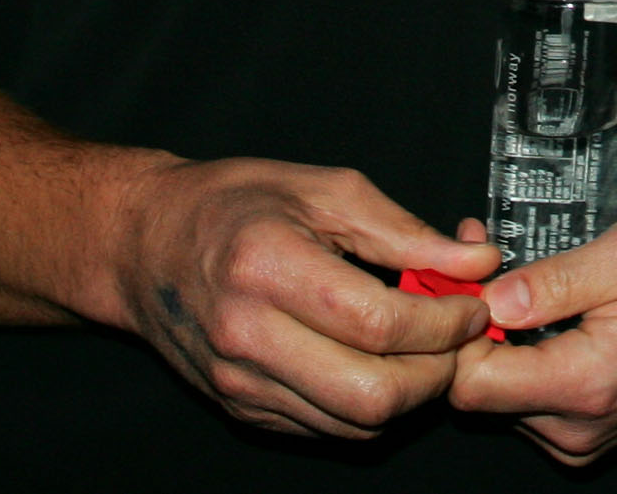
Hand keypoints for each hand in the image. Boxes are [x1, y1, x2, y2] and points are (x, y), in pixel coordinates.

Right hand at [110, 156, 501, 440]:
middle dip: (438, 372)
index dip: (445, 322)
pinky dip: (368, 404)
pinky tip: (379, 361)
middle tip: (457, 337)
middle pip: (372, 395)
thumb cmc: (230, 204)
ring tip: (425, 349)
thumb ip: (404, 233)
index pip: (380, 324)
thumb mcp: (325, 190)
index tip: (472, 305)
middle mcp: (248, 335)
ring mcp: (240, 381)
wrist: (142, 244)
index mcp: (269, 268)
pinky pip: (326, 426)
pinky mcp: (241, 406)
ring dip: (410, 394)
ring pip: (354, 423)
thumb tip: (474, 263)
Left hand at [447, 213, 616, 467]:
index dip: (459, 328)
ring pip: (503, 398)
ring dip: (503, 342)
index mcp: (587, 382)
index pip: (471, 383)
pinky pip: (532, 403)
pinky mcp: (591, 434)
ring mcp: (585, 437)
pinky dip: (529, 359)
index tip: (469, 280)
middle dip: (477, 328)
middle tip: (491, 266)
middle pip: (480, 392)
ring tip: (528, 284)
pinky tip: (550, 315)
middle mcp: (579, 426)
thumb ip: (558, 278)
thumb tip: (492, 299)